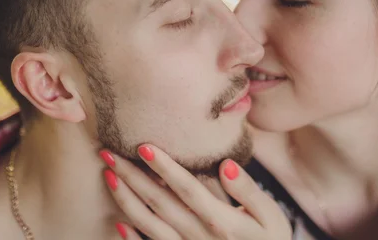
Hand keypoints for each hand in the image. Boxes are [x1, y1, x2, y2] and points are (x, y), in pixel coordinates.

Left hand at [100, 145, 291, 239]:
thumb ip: (248, 190)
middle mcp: (200, 236)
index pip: (188, 190)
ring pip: (150, 225)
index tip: (144, 146)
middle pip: (161, 204)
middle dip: (133, 177)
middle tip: (107, 152)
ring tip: (107, 176)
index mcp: (222, 222)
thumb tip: (226, 163)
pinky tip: (117, 223)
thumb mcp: (270, 215)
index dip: (165, 168)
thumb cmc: (269, 239)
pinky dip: (133, 239)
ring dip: (126, 201)